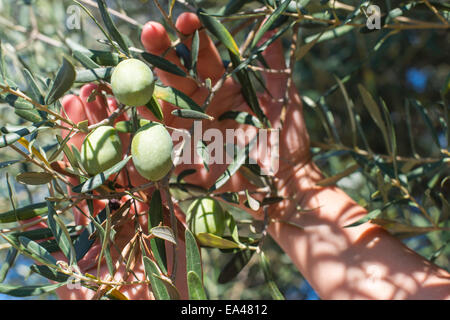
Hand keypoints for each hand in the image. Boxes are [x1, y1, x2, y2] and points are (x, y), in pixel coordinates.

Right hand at [56, 12, 314, 298]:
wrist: (284, 184)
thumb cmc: (288, 141)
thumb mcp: (283, 99)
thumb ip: (274, 66)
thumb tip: (271, 31)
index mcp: (225, 86)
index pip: (204, 55)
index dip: (194, 36)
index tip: (186, 19)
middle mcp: (202, 103)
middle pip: (176, 72)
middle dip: (161, 50)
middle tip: (148, 30)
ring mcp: (189, 127)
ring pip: (161, 100)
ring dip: (145, 84)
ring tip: (129, 65)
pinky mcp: (182, 154)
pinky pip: (158, 140)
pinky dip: (141, 127)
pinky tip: (128, 109)